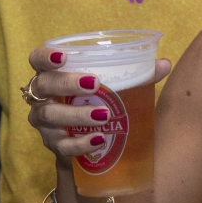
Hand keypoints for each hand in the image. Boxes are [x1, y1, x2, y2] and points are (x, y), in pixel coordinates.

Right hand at [25, 46, 170, 168]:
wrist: (86, 141)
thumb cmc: (97, 101)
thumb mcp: (114, 85)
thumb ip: (137, 74)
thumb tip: (164, 64)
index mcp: (53, 74)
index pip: (37, 59)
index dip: (45, 57)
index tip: (62, 57)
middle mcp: (42, 96)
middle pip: (44, 86)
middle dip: (66, 83)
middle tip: (94, 84)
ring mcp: (44, 122)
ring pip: (50, 115)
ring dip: (76, 114)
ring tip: (104, 114)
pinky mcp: (52, 145)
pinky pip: (62, 145)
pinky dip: (80, 143)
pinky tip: (98, 139)